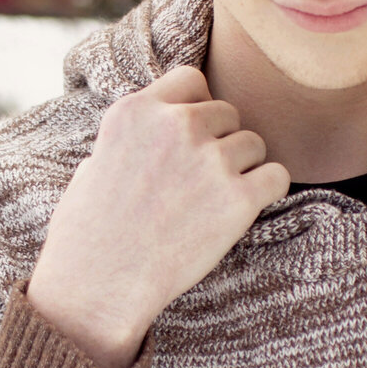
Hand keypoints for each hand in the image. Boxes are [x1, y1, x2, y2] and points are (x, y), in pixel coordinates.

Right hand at [27, 66, 288, 367]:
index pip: (192, 80)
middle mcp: (176, 125)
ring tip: (212, 202)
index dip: (196, 108)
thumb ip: (134, 137)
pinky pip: (278, 176)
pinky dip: (267, 191)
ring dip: (242, 169)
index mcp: (136, 110)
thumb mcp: (95, 162)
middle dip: (219, 142)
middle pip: (227, 113)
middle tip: (199, 182)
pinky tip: (244, 210)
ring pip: (254, 143)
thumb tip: (157, 133)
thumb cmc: (88, 233)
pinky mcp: (238, 199)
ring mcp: (210, 159)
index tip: (189, 138)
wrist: (97, 286)